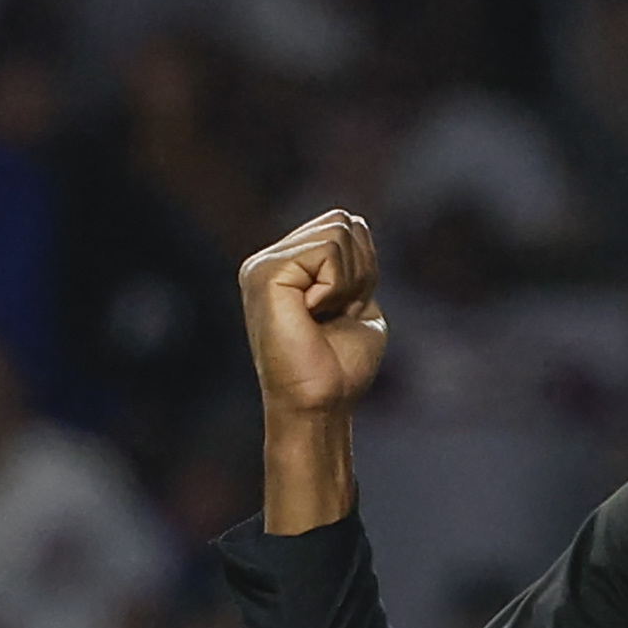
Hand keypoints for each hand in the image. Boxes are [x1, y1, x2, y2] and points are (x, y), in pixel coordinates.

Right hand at [238, 210, 389, 419]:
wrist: (321, 406)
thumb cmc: (340, 370)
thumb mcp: (359, 306)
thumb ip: (354, 264)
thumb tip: (355, 224)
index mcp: (287, 266)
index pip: (344, 226)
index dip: (363, 268)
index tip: (346, 311)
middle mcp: (269, 260)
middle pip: (343, 221)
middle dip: (359, 270)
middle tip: (337, 314)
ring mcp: (264, 264)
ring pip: (339, 231)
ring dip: (349, 281)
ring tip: (325, 316)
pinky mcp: (266, 272)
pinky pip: (328, 251)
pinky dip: (336, 287)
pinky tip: (314, 314)